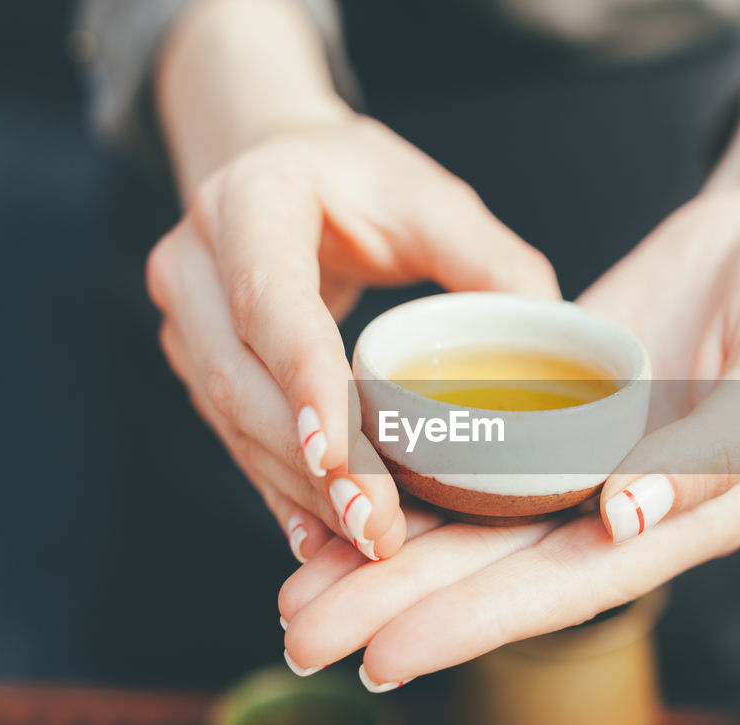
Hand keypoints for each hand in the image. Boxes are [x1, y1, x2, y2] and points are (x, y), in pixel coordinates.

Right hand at [147, 115, 558, 564]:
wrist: (278, 169)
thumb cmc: (363, 182)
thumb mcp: (430, 199)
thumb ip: (493, 261)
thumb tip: (558, 339)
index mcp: (252, 199)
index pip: (270, 298)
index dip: (304, 381)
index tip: (337, 458)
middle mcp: (196, 259)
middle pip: (241, 377)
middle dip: (310, 466)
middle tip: (377, 528)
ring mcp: (181, 315)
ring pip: (231, 419)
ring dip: (298, 489)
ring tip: (366, 541)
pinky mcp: (193, 361)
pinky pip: (231, 435)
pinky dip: (281, 489)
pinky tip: (321, 538)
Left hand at [277, 190, 739, 683]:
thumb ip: (723, 450)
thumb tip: (627, 518)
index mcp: (694, 515)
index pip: (569, 585)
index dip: (478, 625)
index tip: (387, 656)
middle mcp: (631, 504)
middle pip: (499, 569)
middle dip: (400, 606)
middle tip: (300, 637)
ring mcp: (592, 457)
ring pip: (475, 519)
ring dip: (387, 557)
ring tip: (298, 588)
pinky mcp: (560, 407)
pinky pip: (479, 446)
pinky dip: (415, 474)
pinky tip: (350, 489)